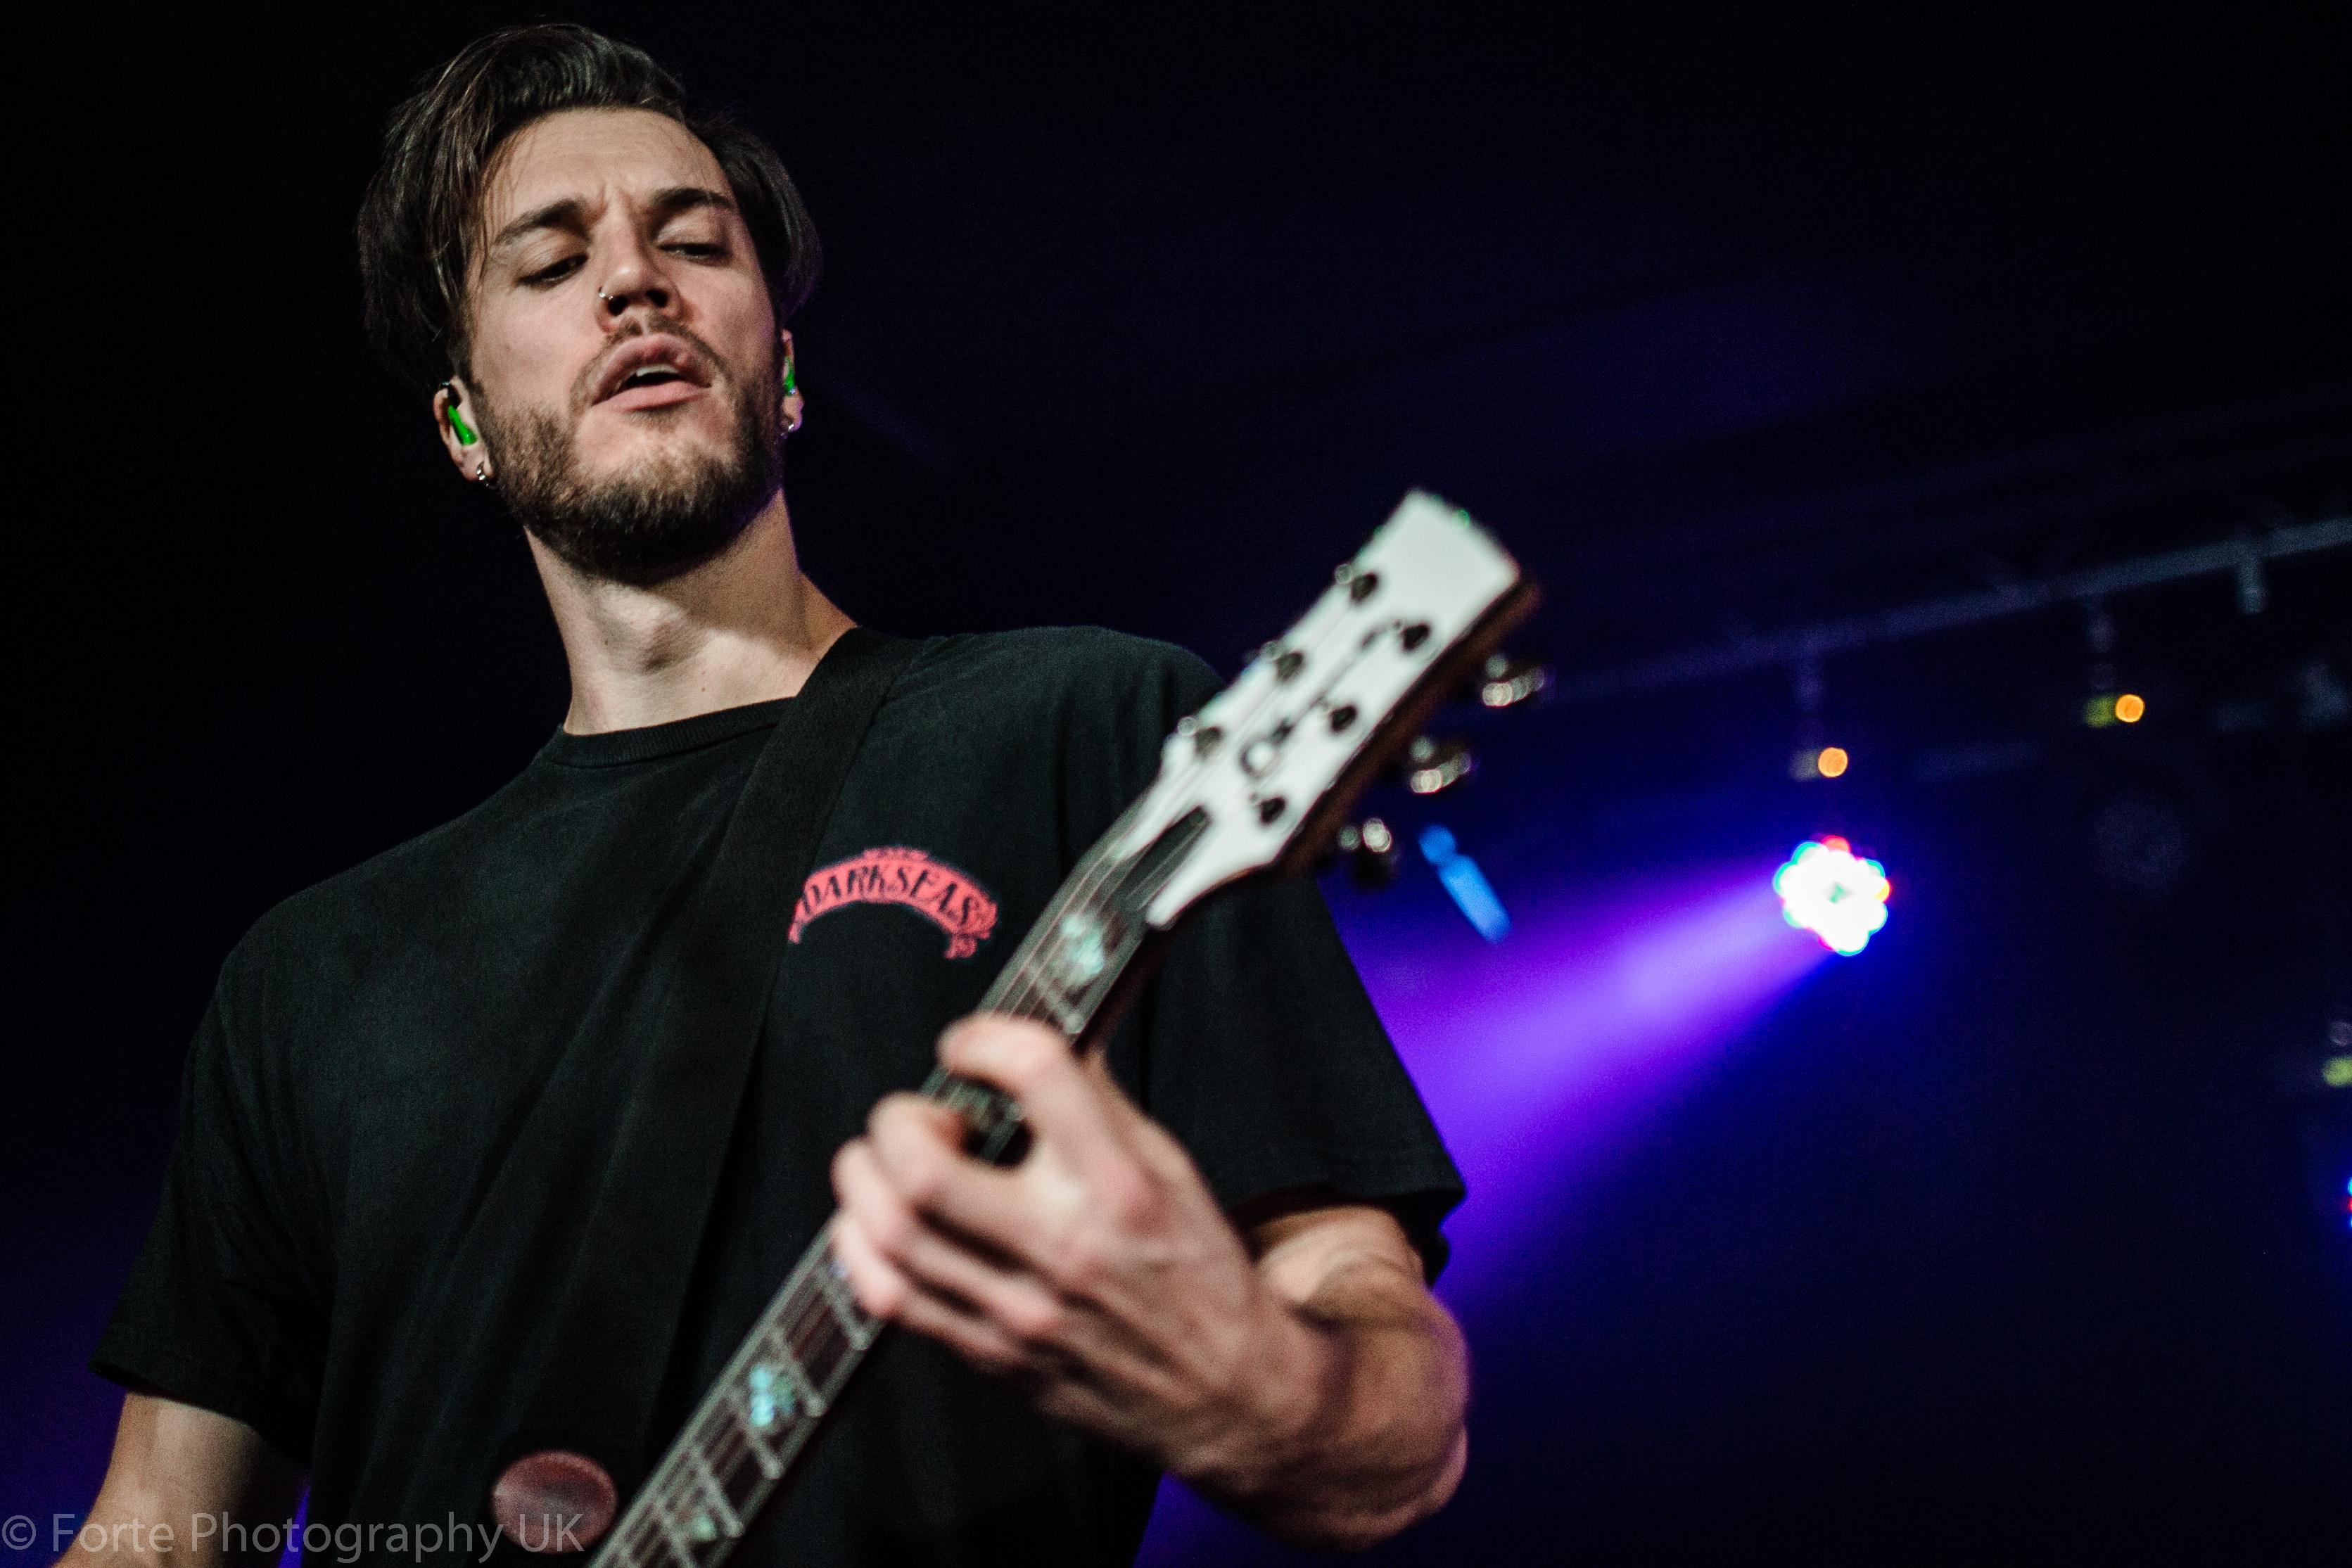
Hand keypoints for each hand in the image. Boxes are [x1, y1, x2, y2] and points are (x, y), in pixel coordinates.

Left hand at [827, 1014, 1335, 1484]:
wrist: (1225, 1395)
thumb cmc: (1200, 1275)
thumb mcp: (1171, 1168)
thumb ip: (1098, 1102)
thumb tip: (1033, 1042)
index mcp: (1120, 1185)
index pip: (1037, 1074)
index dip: (985, 1038)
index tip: (969, 1044)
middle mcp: (1064, 1245)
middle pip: (926, 1168)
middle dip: (899, 1120)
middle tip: (921, 1115)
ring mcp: (1019, 1308)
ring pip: (891, 1232)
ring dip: (864, 1178)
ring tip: (885, 1162)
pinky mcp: (989, 1354)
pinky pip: (887, 1298)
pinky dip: (858, 1247)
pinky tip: (876, 1224)